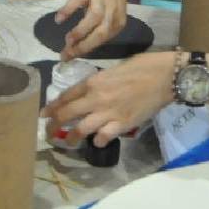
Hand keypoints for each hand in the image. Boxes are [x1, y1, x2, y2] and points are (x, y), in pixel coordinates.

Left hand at [41, 51, 176, 145]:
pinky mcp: (122, 125)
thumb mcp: (115, 69)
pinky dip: (98, 141)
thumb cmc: (143, 66)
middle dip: (53, 125)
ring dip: (71, 138)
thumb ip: (100, 82)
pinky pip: (102, 137)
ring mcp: (108, 113)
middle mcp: (96, 97)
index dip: (52, 106)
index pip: (66, 96)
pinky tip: (98, 141)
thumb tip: (91, 93)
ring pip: (80, 129)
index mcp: (94, 81)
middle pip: (67, 114)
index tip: (44, 114)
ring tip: (68, 142)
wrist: (165, 76)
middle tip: (48, 132)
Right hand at [55, 0, 135, 59]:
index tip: (70, 58)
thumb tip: (79, 39)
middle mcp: (112, 13)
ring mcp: (100, 0)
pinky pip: (78, 2)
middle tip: (65, 55)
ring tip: (66, 41)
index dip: (85, 51)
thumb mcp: (112, 9)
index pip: (101, 41)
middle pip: (98, 36)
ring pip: (91, 21)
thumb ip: (99, 23)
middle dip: (81, 48)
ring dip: (78, 33)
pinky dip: (68, 11)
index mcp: (118, 21)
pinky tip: (58, 19)